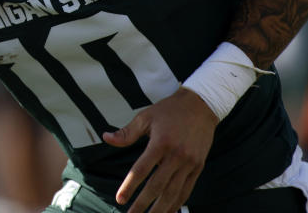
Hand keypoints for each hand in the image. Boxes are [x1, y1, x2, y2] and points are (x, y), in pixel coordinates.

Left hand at [102, 87, 217, 212]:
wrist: (202, 105)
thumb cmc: (169, 110)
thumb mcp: (145, 117)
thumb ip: (127, 132)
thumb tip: (106, 137)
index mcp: (160, 143)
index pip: (141, 170)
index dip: (129, 186)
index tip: (120, 199)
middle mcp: (176, 156)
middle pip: (157, 186)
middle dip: (143, 204)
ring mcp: (190, 163)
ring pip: (174, 192)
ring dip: (161, 209)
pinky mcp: (198, 167)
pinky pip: (187, 189)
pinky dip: (178, 202)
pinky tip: (168, 211)